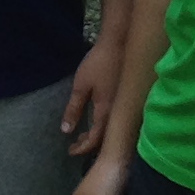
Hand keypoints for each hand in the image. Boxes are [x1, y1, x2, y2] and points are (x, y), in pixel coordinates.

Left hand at [61, 42, 120, 159]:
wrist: (120, 43)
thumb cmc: (99, 63)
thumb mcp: (81, 86)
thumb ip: (73, 109)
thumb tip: (66, 130)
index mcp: (106, 112)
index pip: (94, 140)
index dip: (81, 148)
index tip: (70, 150)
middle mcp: (119, 113)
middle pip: (106, 139)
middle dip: (90, 145)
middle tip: (75, 144)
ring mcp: (125, 107)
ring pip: (113, 131)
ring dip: (98, 136)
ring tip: (84, 134)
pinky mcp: (127, 100)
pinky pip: (117, 121)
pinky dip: (106, 127)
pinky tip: (98, 121)